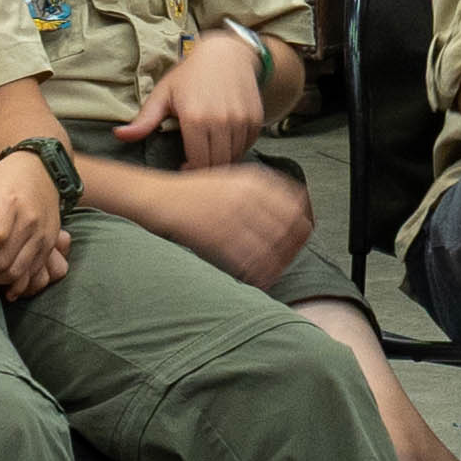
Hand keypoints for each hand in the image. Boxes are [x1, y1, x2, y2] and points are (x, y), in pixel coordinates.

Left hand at [0, 155, 72, 293]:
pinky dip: (15, 283)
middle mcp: (32, 221)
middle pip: (3, 260)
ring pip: (17, 273)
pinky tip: (1, 280)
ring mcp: (44, 236)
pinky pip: (32, 274)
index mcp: (11, 203)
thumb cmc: (1, 181)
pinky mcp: (49, 245)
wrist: (40, 170)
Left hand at [142, 27, 270, 167]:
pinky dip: (237, 148)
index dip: (189, 170)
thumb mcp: (163, 94)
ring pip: (234, 157)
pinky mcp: (255, 119)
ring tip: (210, 151)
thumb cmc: (191, 75)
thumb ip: (144, 121)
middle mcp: (221, 121)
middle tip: (196, 163)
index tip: (183, 167)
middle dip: (205, 168)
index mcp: (195, 118)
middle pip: (217, 163)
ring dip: (222, 160)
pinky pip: (247, 146)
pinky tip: (224, 140)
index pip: (197, 162)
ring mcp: (241, 120)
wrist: (227, 53)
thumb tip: (119, 135)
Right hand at [144, 155, 315, 289]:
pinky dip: (258, 273)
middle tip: (287, 262)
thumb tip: (288, 214)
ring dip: (277, 265)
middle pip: (290, 226)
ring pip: (272, 245)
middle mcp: (248, 194)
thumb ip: (258, 192)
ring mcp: (233, 214)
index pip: (296, 203)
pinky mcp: (218, 234)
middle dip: (293, 248)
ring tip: (273, 276)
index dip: (303, 225)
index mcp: (254, 179)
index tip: (300, 239)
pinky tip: (258, 281)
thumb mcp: (231, 180)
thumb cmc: (193, 192)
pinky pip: (249, 259)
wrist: (157, 196)